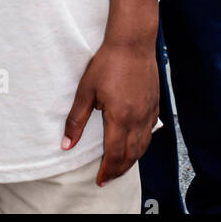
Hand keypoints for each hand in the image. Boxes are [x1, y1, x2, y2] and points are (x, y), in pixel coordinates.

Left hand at [63, 38, 157, 186]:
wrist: (132, 41)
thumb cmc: (107, 62)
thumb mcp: (86, 91)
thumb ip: (76, 120)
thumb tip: (66, 144)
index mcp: (120, 118)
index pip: (115, 155)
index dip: (107, 170)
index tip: (100, 180)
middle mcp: (138, 119)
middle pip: (131, 155)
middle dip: (119, 170)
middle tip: (108, 177)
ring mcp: (149, 112)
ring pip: (143, 146)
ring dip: (132, 160)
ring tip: (121, 166)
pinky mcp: (154, 103)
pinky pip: (150, 131)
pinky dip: (143, 144)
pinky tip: (136, 143)